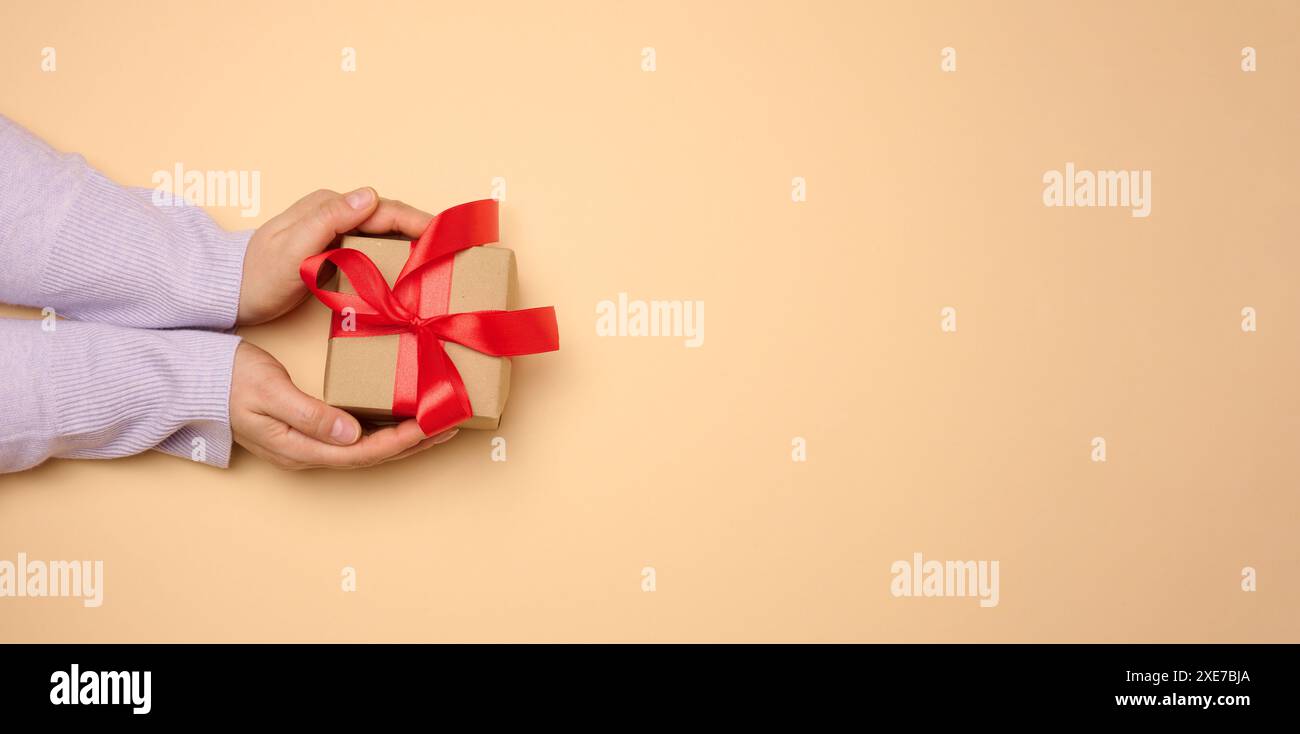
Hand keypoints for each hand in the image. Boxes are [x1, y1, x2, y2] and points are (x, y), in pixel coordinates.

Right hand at [230, 341, 456, 468]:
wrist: (193, 381)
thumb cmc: (228, 380)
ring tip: (437, 425)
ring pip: (367, 449)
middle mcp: (309, 453)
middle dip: (414, 443)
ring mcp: (308, 445)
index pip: (364, 452)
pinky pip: (356, 438)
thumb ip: (309, 414)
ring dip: (403, 439)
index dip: (401, 441)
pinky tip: (401, 420)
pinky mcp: (308, 431)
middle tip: (451, 426)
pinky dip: (384, 430)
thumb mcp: (268, 392)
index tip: (432, 425)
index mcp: (301, 448)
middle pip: (373, 456)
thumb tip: (350, 433)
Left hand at [238, 187, 435, 324]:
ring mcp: (335, 231)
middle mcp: (335, 214)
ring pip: (384, 234)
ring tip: (439, 262)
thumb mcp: (293, 248)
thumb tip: (369, 195)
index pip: (384, 209)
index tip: (446, 235)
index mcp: (328, 206)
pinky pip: (373, 249)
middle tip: (453, 251)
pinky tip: (407, 273)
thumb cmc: (258, 275)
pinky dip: (394, 257)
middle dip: (423, 232)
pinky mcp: (334, 250)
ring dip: (412, 245)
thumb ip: (329, 220)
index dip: (419, 221)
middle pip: (389, 220)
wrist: (230, 293)